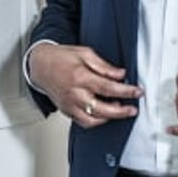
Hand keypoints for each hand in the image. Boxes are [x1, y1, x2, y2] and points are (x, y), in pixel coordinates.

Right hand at [28, 43, 142, 127]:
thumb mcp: (84, 53)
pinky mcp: (66, 111)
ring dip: (108, 118)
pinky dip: (96, 121)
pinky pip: (83, 122)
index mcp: (80, 77)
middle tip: (132, 109)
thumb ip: (104, 66)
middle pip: (102, 109)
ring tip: (118, 110)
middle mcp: (74, 94)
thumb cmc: (60, 58)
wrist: (40, 65)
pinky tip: (104, 114)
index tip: (137, 92)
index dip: (126, 91)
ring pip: (92, 120)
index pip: (108, 87)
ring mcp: (69, 105)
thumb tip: (120, 74)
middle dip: (121, 112)